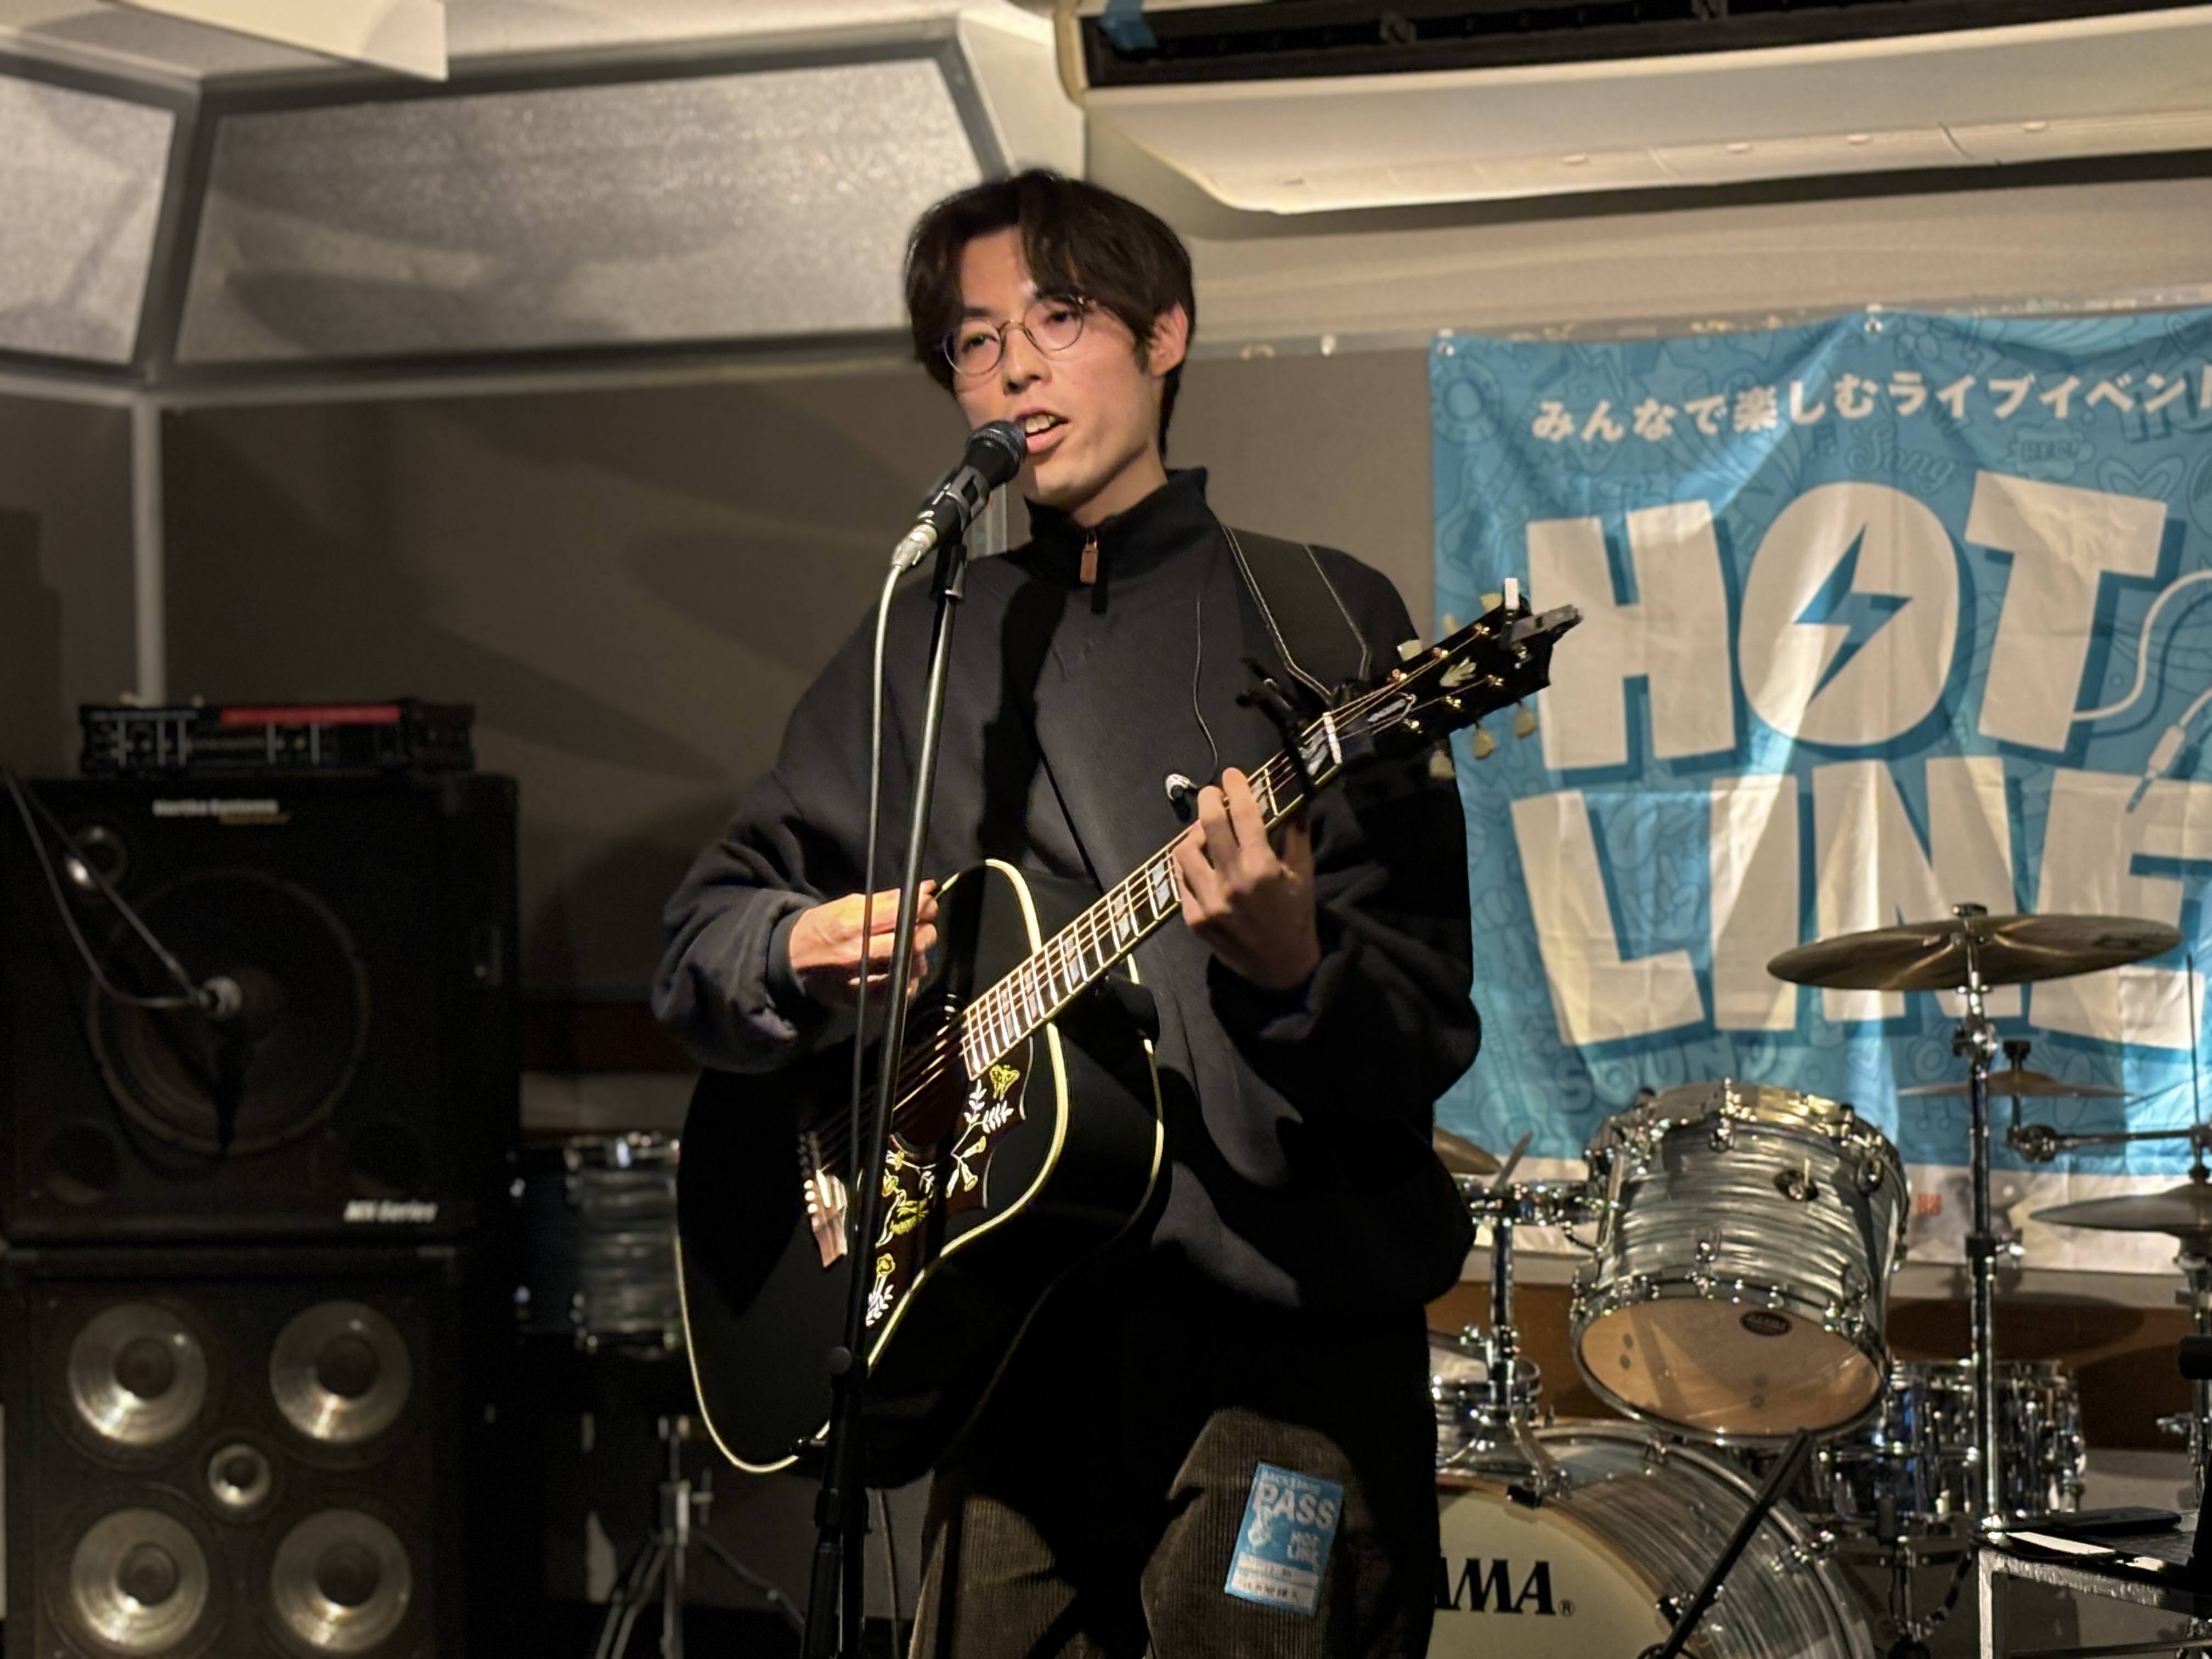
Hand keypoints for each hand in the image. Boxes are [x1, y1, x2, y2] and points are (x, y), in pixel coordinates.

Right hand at [787, 883, 938, 1008]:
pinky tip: (900, 969)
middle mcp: (858, 954)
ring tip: (909, 949)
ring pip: (910, 969)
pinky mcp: (864, 999)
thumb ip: (888, 900)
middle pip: (912, 943)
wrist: (792, 960)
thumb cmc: (821, 928)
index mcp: (853, 925)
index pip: (901, 914)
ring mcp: (862, 980)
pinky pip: (901, 992)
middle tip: (923, 927)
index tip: (928, 904)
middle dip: (926, 932)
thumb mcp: (848, 905)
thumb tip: (925, 889)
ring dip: (918, 957)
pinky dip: (908, 979)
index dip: (923, 907)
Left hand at [1170, 768, 1320, 991]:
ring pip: (1184, 851)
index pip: (1244, 814)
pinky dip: (1187, 863)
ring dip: (1194, 833)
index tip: (1233, 774)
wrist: (1279, 969)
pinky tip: (1199, 860)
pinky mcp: (1193, 918)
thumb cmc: (1296, 919)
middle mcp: (1231, 882)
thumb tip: (1296, 799)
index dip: (1237, 787)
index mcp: (1262, 869)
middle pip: (1208, 825)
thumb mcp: (1303, 876)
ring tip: (1205, 831)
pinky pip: (1180, 879)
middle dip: (1209, 799)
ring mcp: (1208, 902)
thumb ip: (1297, 836)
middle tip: (1214, 793)